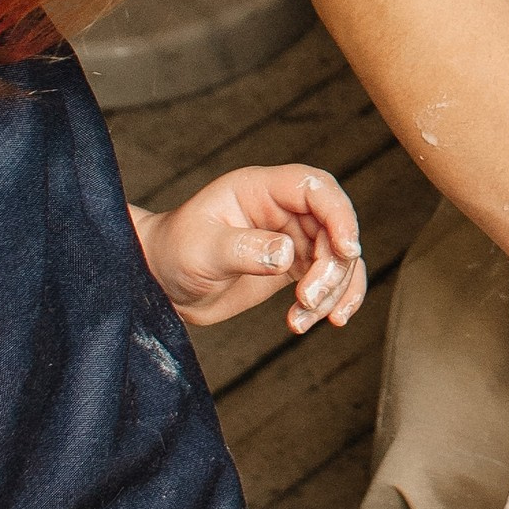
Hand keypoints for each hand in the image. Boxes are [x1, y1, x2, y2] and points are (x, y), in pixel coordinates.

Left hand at [134, 168, 366, 332]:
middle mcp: (280, 209)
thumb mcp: (202, 250)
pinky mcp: (291, 267)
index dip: (338, 214)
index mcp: (259, 190)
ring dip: (333, 290)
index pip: (314, 188)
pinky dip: (334, 300)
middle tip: (310, 299)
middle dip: (332, 266)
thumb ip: (242, 249)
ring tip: (303, 318)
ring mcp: (289, 237)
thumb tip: (286, 253)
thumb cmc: (173, 253)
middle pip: (333, 227)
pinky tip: (320, 320)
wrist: (162, 285)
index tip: (347, 250)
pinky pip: (329, 279)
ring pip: (336, 257)